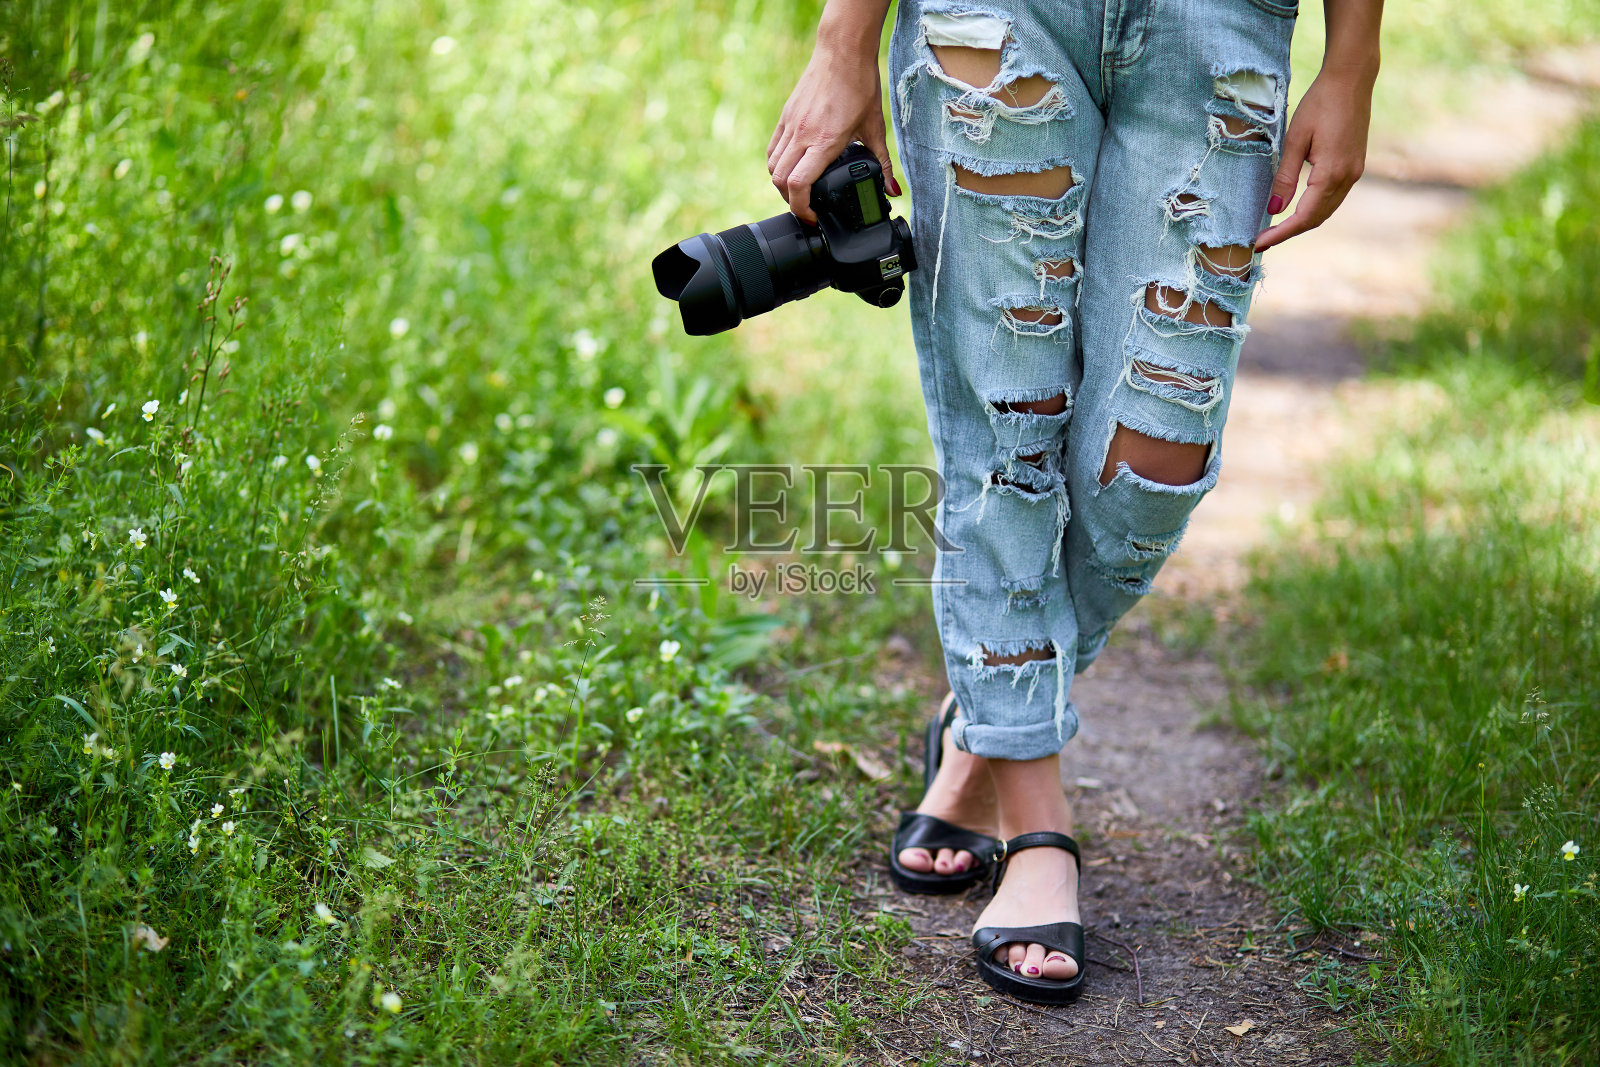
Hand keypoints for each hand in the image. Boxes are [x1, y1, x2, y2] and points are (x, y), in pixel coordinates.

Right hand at [767, 41, 900, 224]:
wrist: (842, 51)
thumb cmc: (859, 85)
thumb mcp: (875, 128)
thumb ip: (882, 164)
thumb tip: (893, 190)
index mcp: (824, 141)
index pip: (798, 185)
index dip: (802, 208)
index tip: (814, 217)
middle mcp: (802, 135)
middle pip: (780, 181)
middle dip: (791, 201)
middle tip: (808, 208)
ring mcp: (790, 125)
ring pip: (772, 166)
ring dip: (782, 184)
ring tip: (800, 190)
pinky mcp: (785, 116)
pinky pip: (772, 149)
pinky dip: (778, 165)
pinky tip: (793, 167)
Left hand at [1255, 70, 1372, 250]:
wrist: (1351, 80)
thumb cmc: (1319, 104)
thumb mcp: (1295, 140)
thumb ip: (1285, 177)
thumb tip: (1274, 209)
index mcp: (1331, 173)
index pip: (1303, 216)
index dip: (1281, 233)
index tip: (1259, 243)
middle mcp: (1348, 177)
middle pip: (1316, 219)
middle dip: (1289, 232)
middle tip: (1262, 240)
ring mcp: (1355, 172)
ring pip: (1327, 210)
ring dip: (1302, 223)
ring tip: (1276, 229)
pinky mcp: (1355, 166)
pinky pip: (1334, 197)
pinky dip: (1315, 209)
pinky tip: (1298, 209)